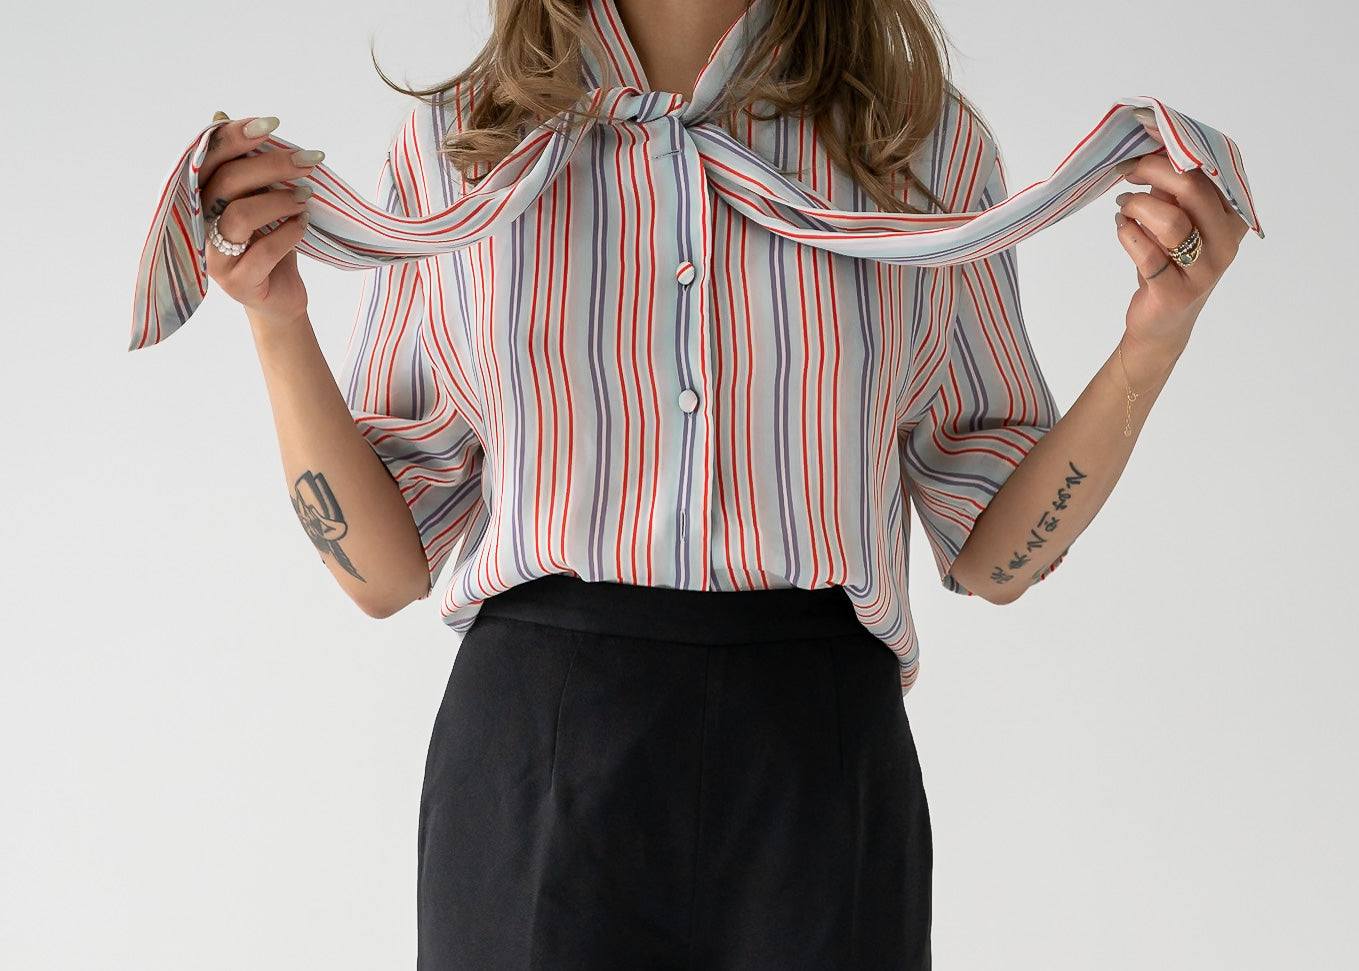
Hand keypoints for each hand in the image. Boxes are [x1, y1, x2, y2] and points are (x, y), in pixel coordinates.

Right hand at [198, 114, 321, 326]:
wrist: (280, 299)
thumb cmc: (268, 244)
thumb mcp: (258, 200)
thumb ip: (243, 166)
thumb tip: (220, 116)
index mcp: (200, 201)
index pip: (208, 160)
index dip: (234, 137)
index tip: (271, 124)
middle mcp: (199, 227)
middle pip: (226, 182)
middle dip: (271, 165)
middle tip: (308, 160)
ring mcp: (215, 257)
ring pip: (239, 215)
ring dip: (279, 200)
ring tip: (305, 195)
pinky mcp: (236, 282)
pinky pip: (264, 250)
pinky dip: (290, 232)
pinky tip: (303, 223)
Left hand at [1113, 114, 1250, 367]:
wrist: (1162, 322)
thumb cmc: (1169, 262)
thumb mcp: (1177, 218)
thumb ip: (1172, 187)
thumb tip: (1149, 142)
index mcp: (1233, 216)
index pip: (1212, 169)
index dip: (1179, 147)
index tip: (1148, 133)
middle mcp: (1226, 242)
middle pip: (1191, 189)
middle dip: (1151, 171)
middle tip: (1127, 171)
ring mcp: (1204, 270)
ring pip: (1170, 221)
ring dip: (1137, 205)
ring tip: (1123, 206)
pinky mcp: (1176, 293)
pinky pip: (1147, 254)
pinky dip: (1127, 234)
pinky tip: (1121, 227)